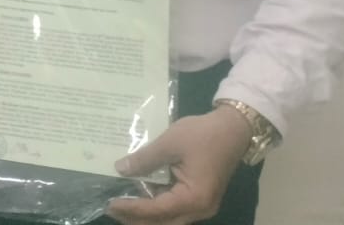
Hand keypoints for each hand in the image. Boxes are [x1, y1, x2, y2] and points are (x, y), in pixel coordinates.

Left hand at [106, 109, 252, 223]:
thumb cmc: (204, 134)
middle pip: (163, 222)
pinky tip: (139, 196)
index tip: (110, 204)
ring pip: (168, 218)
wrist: (233, 128)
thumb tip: (120, 168)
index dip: (132, 208)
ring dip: (146, 214)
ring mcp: (201, 205)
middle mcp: (200, 209)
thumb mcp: (170, 143)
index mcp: (195, 198)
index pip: (157, 210)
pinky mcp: (199, 198)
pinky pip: (174, 207)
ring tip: (121, 206)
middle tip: (111, 209)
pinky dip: (156, 205)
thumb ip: (145, 158)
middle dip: (136, 219)